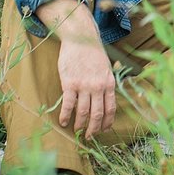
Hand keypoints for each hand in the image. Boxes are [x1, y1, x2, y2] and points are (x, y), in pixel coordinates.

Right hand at [37, 0, 115, 139]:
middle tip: (89, 137)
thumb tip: (106, 102)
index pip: (110, 109)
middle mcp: (98, 86)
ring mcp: (84, 85)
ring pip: (83, 112)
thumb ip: (106, 84)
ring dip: (80, 125)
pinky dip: (65, 115)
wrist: (81, 38)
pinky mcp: (70, 83)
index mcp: (109, 83)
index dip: (106, 122)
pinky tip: (63, 121)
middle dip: (93, 129)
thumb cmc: (93, 54)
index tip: (102, 131)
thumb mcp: (107, 68)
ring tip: (77, 131)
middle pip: (97, 114)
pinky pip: (68, 104)